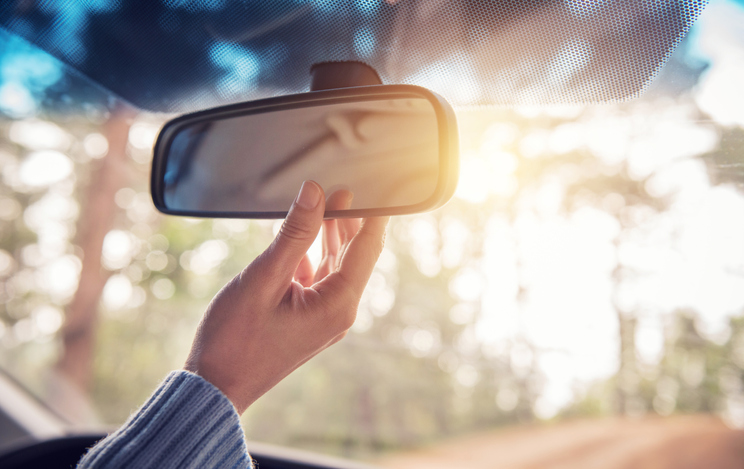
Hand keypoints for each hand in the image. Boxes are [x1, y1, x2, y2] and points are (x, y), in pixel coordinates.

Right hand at [184, 181, 388, 413]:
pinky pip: (318, 281)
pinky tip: (300, 237)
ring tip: (327, 204)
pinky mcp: (307, 320)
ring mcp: (324, 319)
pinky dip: (311, 257)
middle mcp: (338, 313)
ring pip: (336, 268)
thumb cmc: (235, 339)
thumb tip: (314, 193)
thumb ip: (294, 234)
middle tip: (344, 190)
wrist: (215, 386)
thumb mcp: (265, 278)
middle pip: (354, 258)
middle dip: (349, 223)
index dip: (373, 216)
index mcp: (337, 305)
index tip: (379, 188)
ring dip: (330, 238)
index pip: (367, 250)